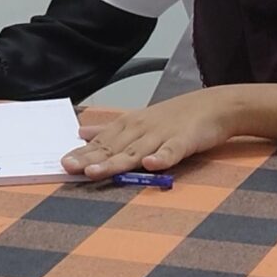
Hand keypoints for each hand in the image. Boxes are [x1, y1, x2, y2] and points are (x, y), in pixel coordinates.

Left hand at [60, 83, 276, 179]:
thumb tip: (79, 132)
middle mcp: (142, 129)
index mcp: (130, 125)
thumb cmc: (173, 116)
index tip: (62, 163)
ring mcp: (163, 135)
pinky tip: (152, 165)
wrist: (214, 105)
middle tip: (70, 169)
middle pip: (113, 147)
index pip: (102, 141)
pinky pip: (173, 151)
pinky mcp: (185, 141)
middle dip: (91, 158)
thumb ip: (109, 129)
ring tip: (97, 171)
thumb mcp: (137, 119)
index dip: (82, 153)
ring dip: (116, 161)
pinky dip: (163, 157)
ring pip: (136, 151)